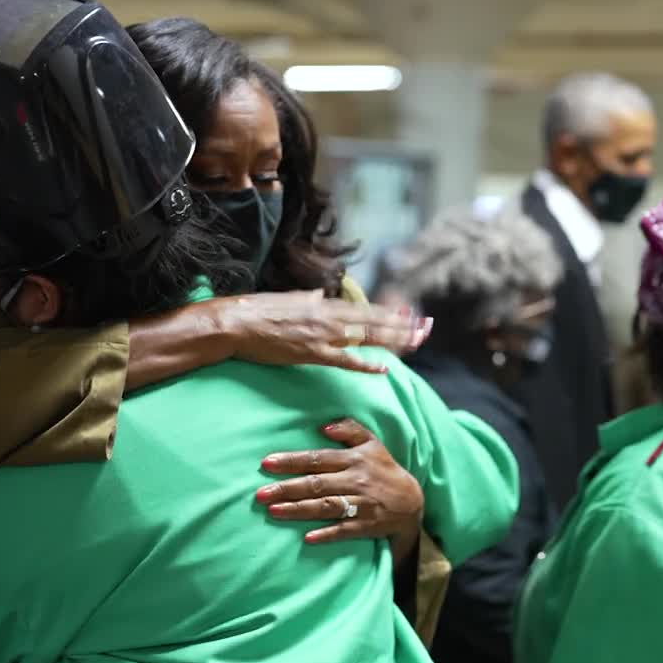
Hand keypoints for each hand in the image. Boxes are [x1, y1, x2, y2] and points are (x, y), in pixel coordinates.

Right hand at [219, 290, 432, 374]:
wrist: (236, 323)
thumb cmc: (257, 310)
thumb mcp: (288, 297)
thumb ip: (307, 297)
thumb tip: (317, 294)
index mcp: (323, 303)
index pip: (365, 307)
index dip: (390, 311)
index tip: (410, 312)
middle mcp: (328, 316)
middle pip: (374, 321)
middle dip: (403, 325)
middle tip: (427, 328)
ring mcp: (322, 335)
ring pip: (367, 337)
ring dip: (394, 340)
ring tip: (416, 342)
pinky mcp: (312, 353)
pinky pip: (345, 360)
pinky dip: (365, 364)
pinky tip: (384, 368)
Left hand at [255, 419, 423, 548]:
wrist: (412, 501)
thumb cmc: (384, 469)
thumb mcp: (372, 443)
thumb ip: (349, 429)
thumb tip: (323, 427)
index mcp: (354, 459)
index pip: (318, 458)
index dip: (292, 461)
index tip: (266, 463)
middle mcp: (356, 480)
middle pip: (317, 484)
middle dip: (287, 488)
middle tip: (260, 494)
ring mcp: (362, 504)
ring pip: (327, 506)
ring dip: (299, 510)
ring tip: (274, 512)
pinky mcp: (367, 525)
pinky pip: (345, 530)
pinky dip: (328, 534)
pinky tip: (308, 538)